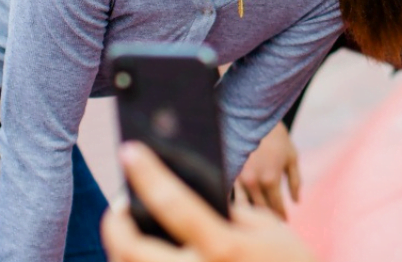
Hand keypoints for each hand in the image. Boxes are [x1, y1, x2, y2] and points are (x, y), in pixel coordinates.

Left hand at [102, 142, 316, 261]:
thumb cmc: (286, 260)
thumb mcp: (265, 228)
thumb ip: (229, 211)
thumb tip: (189, 196)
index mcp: (224, 245)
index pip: (174, 204)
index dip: (148, 175)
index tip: (130, 151)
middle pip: (132, 249)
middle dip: (115, 225)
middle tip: (117, 208)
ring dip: (120, 249)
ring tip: (125, 230)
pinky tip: (142, 252)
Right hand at [234, 122, 299, 219]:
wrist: (256, 121)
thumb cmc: (278, 140)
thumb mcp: (292, 159)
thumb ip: (296, 182)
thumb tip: (297, 202)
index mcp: (271, 179)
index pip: (276, 206)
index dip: (282, 216)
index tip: (285, 222)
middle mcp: (253, 182)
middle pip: (261, 209)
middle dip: (269, 218)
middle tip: (275, 226)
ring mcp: (238, 180)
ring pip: (245, 206)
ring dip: (254, 215)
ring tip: (260, 221)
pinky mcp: (229, 175)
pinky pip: (232, 196)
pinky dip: (239, 205)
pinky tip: (244, 211)